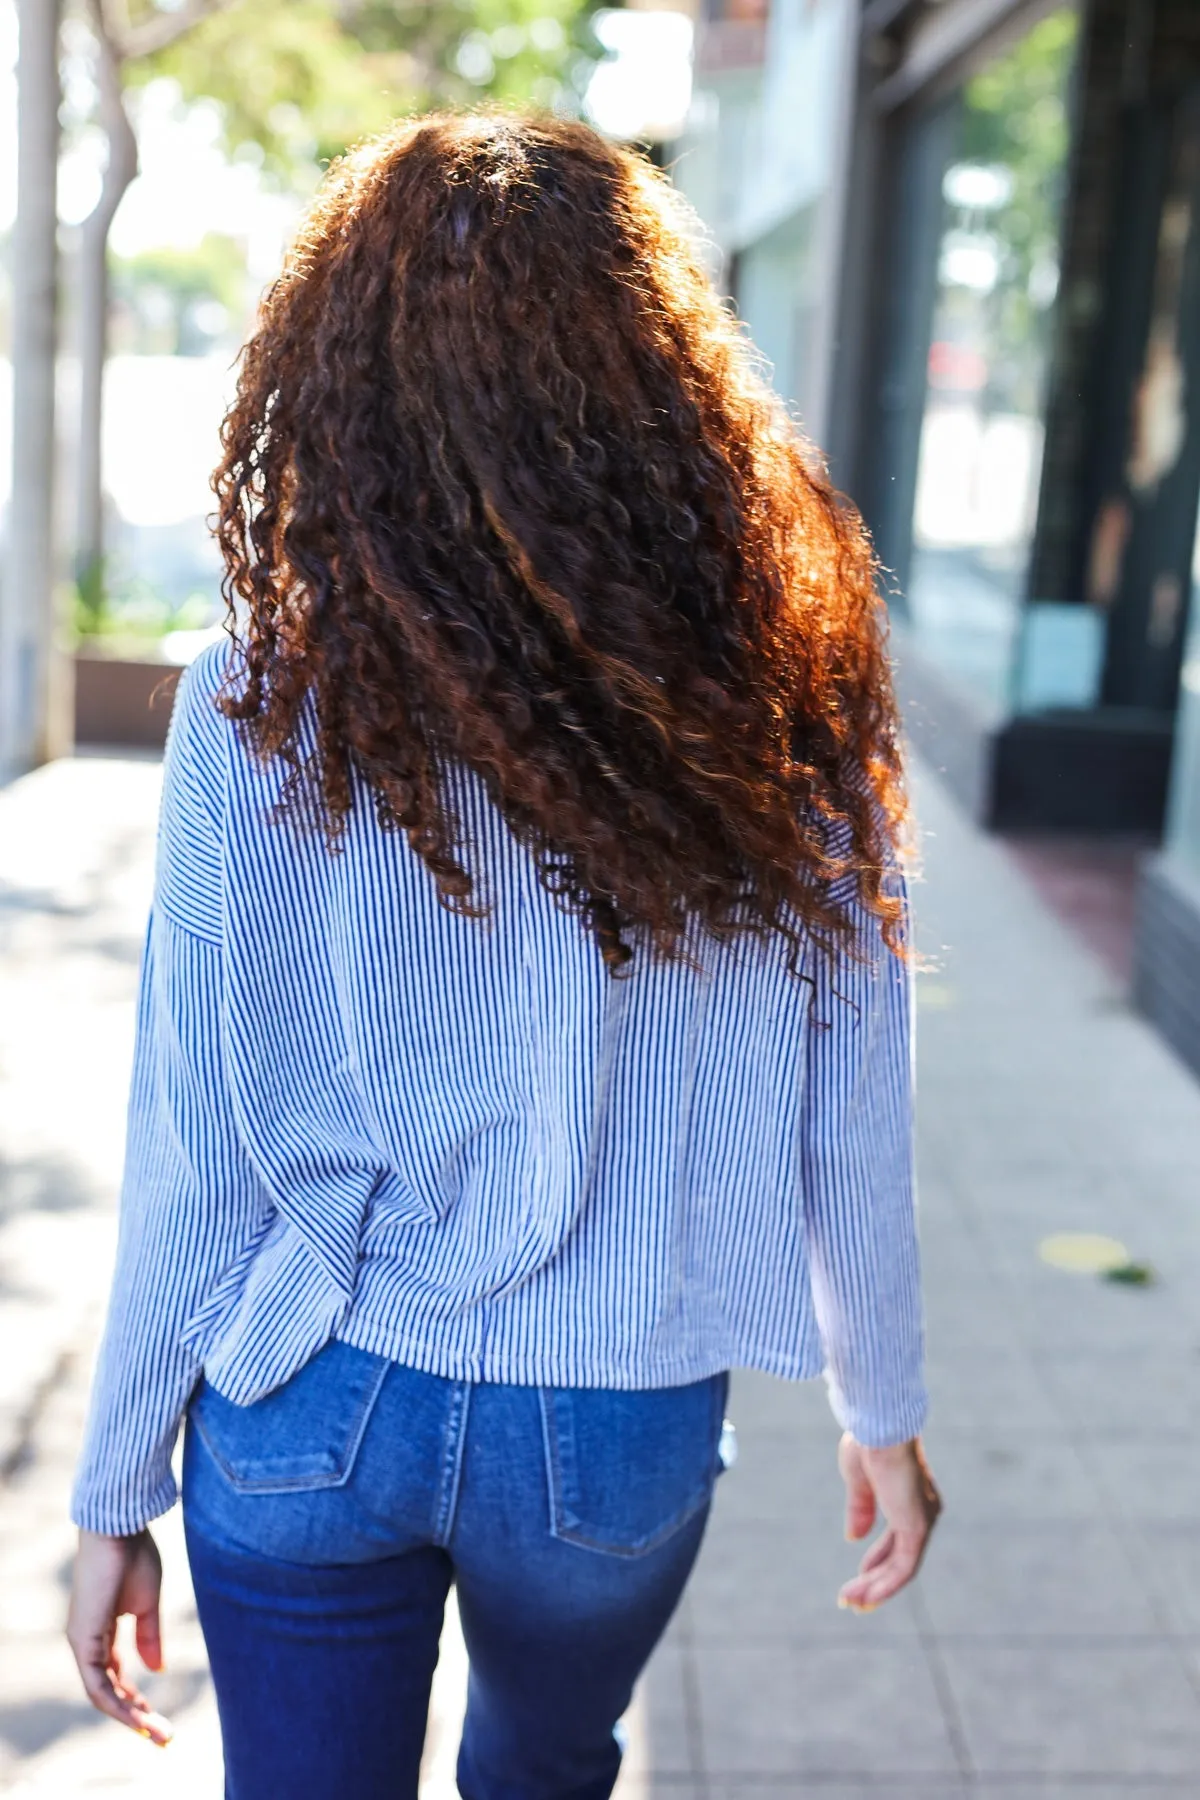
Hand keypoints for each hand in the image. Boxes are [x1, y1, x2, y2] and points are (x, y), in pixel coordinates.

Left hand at [67, 1529, 172, 1745]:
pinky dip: (117, 1702)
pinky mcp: (83, 1638)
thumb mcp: (148, 1604)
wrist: (120, 1528)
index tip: (158, 1716)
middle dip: (136, 1715)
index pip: (114, 1675)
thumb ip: (150, 1637)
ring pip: (102, 1693)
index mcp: (101, 1631)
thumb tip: (157, 1669)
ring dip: (129, 1716)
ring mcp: (82, 1641)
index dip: (135, 1698)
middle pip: (107, 1691)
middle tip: (164, 1735)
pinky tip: (138, 1714)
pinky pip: (97, 1683)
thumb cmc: (134, 1557)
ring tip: (157, 1731)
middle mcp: (87, 1641)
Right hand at [837, 1433, 940, 1611]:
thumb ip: (860, 1508)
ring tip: (852, 1603)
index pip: (897, 1538)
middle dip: (875, 1580)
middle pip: (900, 1556)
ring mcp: (923, 1519)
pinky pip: (904, 1566)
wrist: (878, 1425)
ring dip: (876, 1588)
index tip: (859, 1576)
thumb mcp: (858, 1479)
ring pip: (902, 1567)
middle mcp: (924, 1511)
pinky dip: (885, 1584)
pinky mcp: (917, 1526)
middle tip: (854, 1600)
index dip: (876, 1559)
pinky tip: (866, 1596)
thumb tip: (854, 1537)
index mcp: (910, 1496)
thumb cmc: (867, 1441)